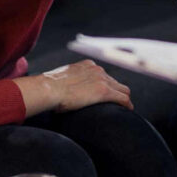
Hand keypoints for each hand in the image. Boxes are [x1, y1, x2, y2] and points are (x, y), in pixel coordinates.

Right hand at [15, 60, 132, 117]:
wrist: (48, 88)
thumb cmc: (49, 88)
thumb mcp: (61, 79)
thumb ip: (68, 81)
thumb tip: (64, 91)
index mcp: (87, 65)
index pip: (103, 75)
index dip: (107, 85)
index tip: (106, 93)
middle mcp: (97, 70)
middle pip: (115, 81)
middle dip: (117, 91)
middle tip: (118, 103)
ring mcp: (102, 80)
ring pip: (122, 89)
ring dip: (123, 98)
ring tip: (124, 107)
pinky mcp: (104, 92)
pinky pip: (123, 98)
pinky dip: (126, 104)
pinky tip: (128, 110)